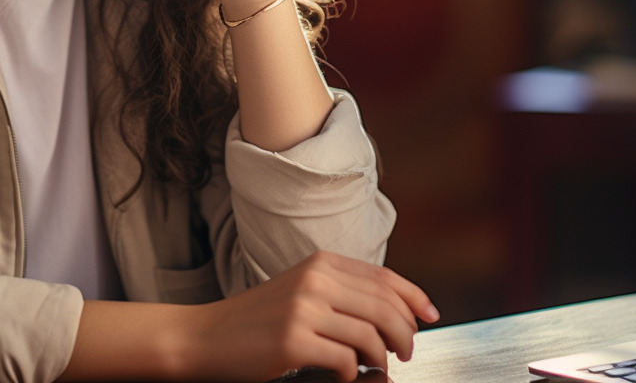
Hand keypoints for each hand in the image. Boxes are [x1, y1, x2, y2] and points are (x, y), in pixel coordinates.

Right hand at [182, 251, 438, 381]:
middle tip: (405, 352)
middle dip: (406, 333)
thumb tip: (393, 311)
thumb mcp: (300, 290)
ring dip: (383, 357)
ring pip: (371, 335)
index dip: (414, 297)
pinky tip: (344, 374)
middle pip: (384, 306)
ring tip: (377, 367)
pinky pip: (346, 360)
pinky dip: (353, 373)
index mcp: (319, 263)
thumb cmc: (255, 320)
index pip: (383, 277)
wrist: (206, 337)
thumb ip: (340, 291)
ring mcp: (303, 309)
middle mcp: (314, 280)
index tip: (429, 315)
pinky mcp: (293, 341)